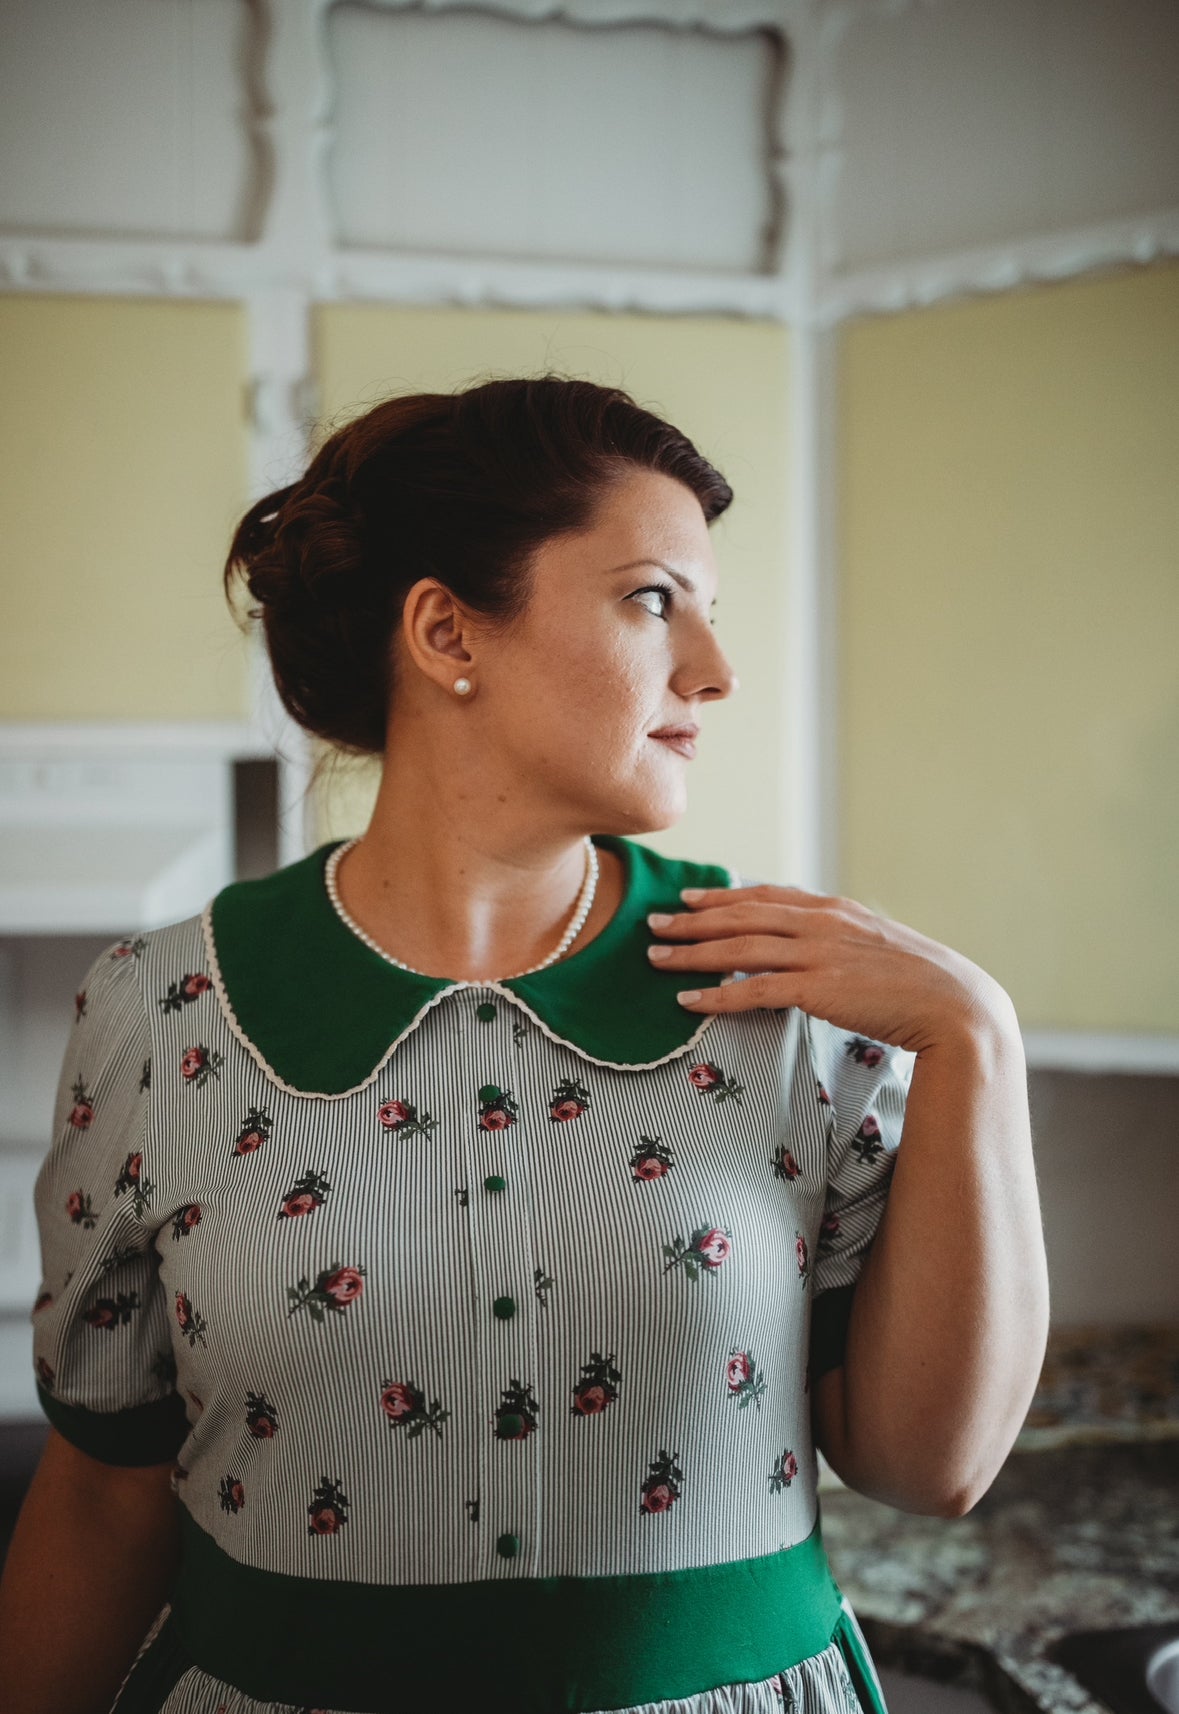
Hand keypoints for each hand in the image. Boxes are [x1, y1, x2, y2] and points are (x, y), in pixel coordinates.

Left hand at [646, 884, 1015, 1056]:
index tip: (689, 897)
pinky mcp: (817, 988)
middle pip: (741, 915)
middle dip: (692, 919)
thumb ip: (840, 941)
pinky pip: (752, 989)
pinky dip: (716, 993)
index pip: (766, 895)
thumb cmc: (920, 984)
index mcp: (834, 908)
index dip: (723, 895)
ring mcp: (817, 954)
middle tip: (655, 922)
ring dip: (691, 952)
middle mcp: (820, 923)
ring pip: (738, 947)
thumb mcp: (876, 947)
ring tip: (656, 957)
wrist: (954, 1006)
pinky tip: (687, 999)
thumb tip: (812, 950)